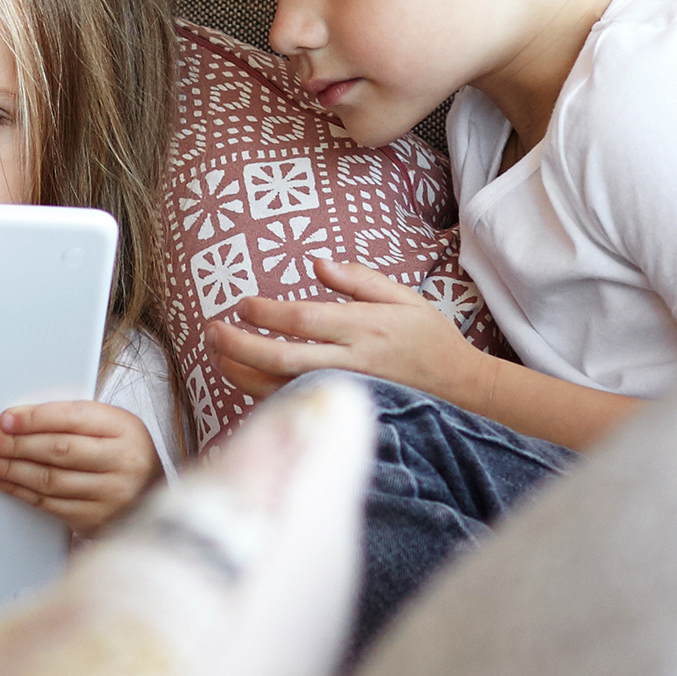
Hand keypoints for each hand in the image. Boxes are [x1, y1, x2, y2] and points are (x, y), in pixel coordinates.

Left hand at [0, 400, 161, 535]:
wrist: (149, 496)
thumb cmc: (121, 454)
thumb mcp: (109, 426)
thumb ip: (71, 419)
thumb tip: (16, 420)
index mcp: (125, 429)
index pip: (73, 418)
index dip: (35, 419)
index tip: (5, 419)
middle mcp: (122, 463)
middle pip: (58, 450)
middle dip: (14, 444)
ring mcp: (110, 495)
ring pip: (49, 480)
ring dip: (10, 470)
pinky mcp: (94, 520)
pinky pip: (48, 504)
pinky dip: (19, 491)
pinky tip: (1, 480)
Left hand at [207, 257, 486, 402]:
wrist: (464, 392)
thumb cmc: (431, 340)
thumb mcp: (405, 298)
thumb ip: (360, 280)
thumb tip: (318, 264)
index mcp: (364, 327)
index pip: (303, 320)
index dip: (266, 313)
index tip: (241, 305)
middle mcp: (351, 362)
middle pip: (282, 357)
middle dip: (240, 345)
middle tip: (211, 332)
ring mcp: (346, 391)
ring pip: (283, 387)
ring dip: (243, 373)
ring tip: (217, 356)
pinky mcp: (345, 412)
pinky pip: (297, 406)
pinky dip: (265, 395)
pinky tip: (245, 380)